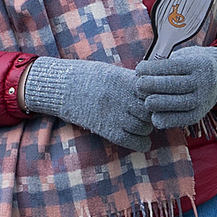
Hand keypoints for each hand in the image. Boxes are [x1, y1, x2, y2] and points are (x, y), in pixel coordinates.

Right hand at [20, 56, 153, 151]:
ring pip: (145, 126)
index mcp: (123, 80)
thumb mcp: (112, 72)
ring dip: (146, 127)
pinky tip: (140, 140)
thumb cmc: (88, 78)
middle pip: (150, 110)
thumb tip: (154, 90)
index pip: (152, 93)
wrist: (62, 90)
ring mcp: (114, 115)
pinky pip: (134, 141)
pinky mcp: (107, 130)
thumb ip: (132, 82)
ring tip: (139, 124)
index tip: (151, 100)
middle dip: (151, 113)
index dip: (155, 98)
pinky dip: (142, 143)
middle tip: (146, 114)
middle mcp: (121, 98)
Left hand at [135, 45, 216, 132]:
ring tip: (145, 100)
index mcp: (197, 64)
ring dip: (157, 103)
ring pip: (177, 104)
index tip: (139, 69)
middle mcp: (202, 82)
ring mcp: (201, 100)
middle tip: (138, 85)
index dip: (152, 68)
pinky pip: (180, 120)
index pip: (172, 66)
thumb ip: (166, 64)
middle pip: (173, 85)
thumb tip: (141, 72)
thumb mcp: (184, 57)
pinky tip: (153, 115)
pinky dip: (165, 119)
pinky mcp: (198, 115)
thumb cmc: (193, 65)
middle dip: (152, 85)